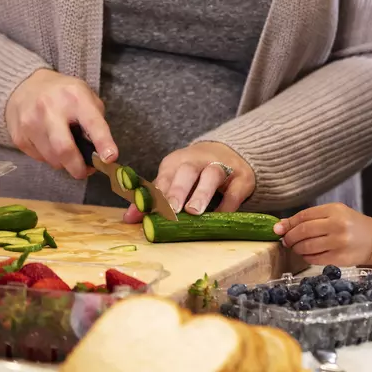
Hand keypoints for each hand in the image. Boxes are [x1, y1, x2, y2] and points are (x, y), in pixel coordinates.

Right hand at [5, 69, 116, 179]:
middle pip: (64, 148)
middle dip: (78, 167)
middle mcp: (50, 109)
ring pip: (52, 158)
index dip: (103, 142)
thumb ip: (95, 120)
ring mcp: (30, 123)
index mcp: (75, 97)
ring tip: (71, 157)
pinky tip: (53, 147)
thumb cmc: (64, 94)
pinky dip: (51, 159)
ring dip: (65, 164)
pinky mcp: (19, 137)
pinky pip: (39, 158)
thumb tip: (100, 151)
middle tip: (86, 172)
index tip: (111, 158)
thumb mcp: (86, 96)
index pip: (92, 123)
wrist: (25, 86)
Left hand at [123, 141, 254, 222]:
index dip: (158, 194)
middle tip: (172, 210)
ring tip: (194, 211)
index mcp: (177, 161)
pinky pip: (234, 190)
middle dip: (178, 190)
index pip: (165, 176)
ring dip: (202, 193)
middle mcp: (199, 160)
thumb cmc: (195, 172)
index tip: (150, 211)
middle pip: (187, 170)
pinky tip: (218, 218)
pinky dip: (227, 205)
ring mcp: (222, 166)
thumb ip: (154, 198)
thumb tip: (130, 218)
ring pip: (212, 175)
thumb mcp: (173, 180)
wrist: (231, 153)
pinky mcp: (241, 177)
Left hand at [273, 204, 371, 266]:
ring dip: (297, 248)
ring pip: (307, 247)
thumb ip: (310, 217)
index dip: (288, 223)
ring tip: (297, 247)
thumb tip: (281, 226)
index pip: (304, 216)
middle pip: (304, 231)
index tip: (278, 229)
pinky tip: (308, 254)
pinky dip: (307, 257)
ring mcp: (339, 243)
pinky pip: (315, 259)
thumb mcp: (334, 213)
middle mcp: (337, 225)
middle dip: (290, 237)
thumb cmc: (351, 223)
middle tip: (286, 241)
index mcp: (334, 210)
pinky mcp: (340, 259)